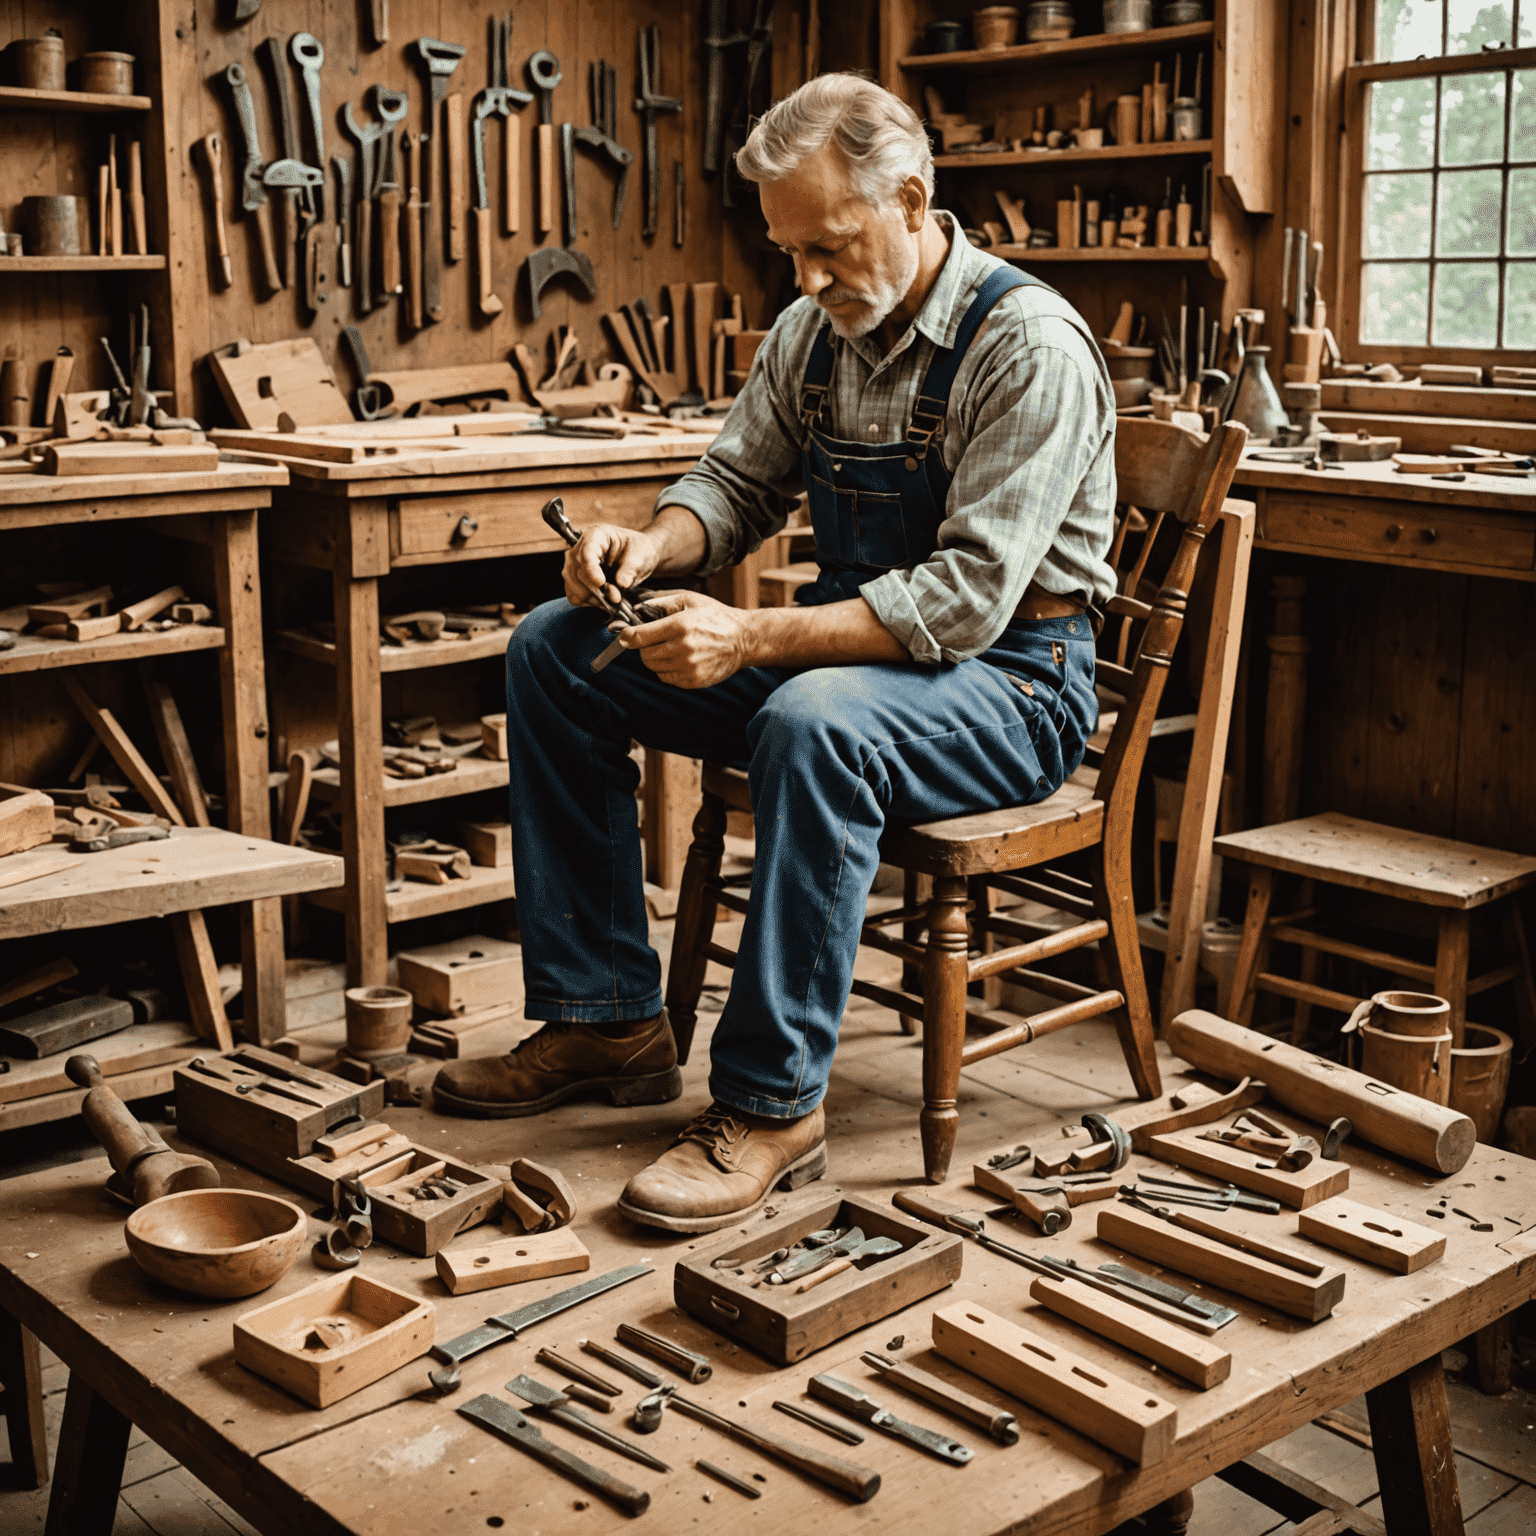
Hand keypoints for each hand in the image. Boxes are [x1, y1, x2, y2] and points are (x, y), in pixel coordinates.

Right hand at [563, 524, 662, 612]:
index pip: (586, 551)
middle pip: (577, 571)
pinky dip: (586, 602)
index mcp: (597, 534)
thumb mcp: (641, 555)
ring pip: (572, 584)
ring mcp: (575, 563)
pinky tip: (602, 602)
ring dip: (591, 597)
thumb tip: (621, 584)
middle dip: (595, 589)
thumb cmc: (638, 551)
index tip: (601, 583)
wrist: (637, 558)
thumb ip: (631, 569)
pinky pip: (572, 595)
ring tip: (610, 599)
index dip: (591, 569)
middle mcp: (581, 547)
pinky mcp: (576, 579)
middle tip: (616, 597)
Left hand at [617, 590, 751, 688]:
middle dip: (644, 647)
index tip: (624, 636)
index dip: (627, 636)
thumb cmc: (716, 617)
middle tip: (654, 640)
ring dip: (656, 659)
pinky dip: (667, 670)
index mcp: (680, 625)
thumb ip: (662, 602)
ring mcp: (688, 667)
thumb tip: (637, 609)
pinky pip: (666, 678)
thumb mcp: (690, 600)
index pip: (639, 636)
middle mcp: (682, 648)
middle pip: (644, 655)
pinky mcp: (693, 680)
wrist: (744, 640)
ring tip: (670, 649)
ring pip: (654, 668)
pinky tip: (679, 660)